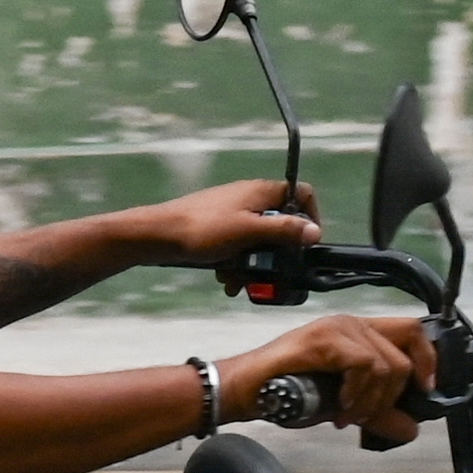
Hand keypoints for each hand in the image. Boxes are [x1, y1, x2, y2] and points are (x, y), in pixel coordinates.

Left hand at [142, 176, 325, 281]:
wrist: (158, 236)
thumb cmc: (203, 230)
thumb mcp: (249, 232)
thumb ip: (283, 230)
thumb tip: (314, 232)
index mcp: (261, 192)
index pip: (301, 194)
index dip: (310, 217)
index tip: (306, 243)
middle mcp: (249, 199)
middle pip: (279, 225)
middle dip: (276, 253)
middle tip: (270, 272)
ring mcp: (232, 214)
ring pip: (257, 241)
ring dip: (253, 264)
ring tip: (240, 281)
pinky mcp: (218, 230)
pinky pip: (238, 248)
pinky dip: (236, 264)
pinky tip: (226, 279)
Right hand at [238, 313, 437, 446]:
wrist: (248, 392)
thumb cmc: (287, 393)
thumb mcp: (345, 406)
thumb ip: (379, 412)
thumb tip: (410, 428)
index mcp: (359, 333)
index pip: (413, 331)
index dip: (428, 359)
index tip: (426, 389)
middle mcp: (351, 323)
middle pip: (408, 347)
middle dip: (395, 392)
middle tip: (367, 414)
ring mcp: (338, 327)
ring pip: (388, 363)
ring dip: (372, 400)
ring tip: (347, 415)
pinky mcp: (325, 338)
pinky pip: (365, 366)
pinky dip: (358, 394)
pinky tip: (340, 408)